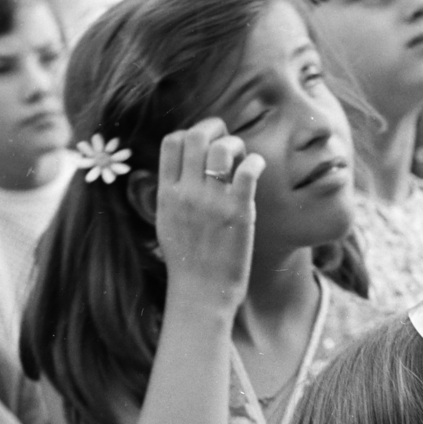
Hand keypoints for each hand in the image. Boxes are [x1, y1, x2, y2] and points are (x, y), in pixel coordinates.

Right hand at [155, 117, 266, 307]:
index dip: (189, 132)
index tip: (203, 144)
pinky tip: (257, 167)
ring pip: (221, 148)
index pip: (171, 142)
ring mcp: (212, 203)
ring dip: (235, 144)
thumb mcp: (165, 224)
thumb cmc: (187, 264)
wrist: (200, 295)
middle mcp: (186, 194)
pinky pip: (247, 171)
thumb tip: (175, 172)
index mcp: (166, 194)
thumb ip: (170, 195)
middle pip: (196, 136)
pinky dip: (255, 161)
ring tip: (243, 157)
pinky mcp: (238, 214)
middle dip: (214, 128)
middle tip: (227, 139)